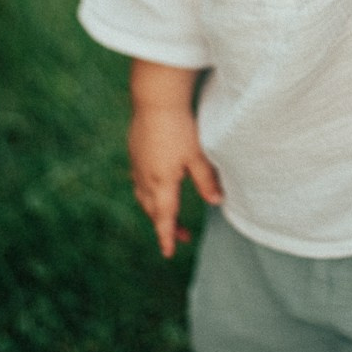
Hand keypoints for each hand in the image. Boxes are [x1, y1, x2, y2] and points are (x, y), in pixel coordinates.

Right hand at [128, 104, 222, 257]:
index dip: (167, 236)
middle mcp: (145, 177)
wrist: (155, 99)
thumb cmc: (179, 126)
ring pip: (142, 195)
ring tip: (166, 213)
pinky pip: (138, 179)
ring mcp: (137, 164)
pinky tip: (153, 184)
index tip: (168, 252)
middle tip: (180, 235)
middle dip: (164, 225)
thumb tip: (216, 202)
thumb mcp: (197, 155)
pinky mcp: (134, 150)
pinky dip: (146, 190)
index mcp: (161, 182)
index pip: (164, 217)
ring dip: (154, 209)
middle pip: (152, 210)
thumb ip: (206, 180)